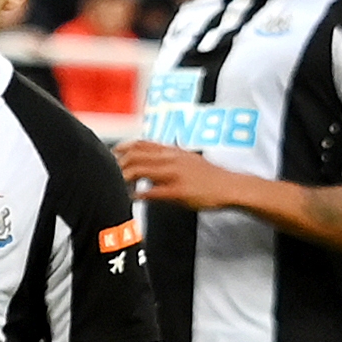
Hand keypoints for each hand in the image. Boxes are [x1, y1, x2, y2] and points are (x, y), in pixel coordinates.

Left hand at [116, 140, 239, 210]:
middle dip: (119, 164)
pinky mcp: (179, 191)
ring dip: (126, 178)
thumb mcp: (187, 160)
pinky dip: (139, 194)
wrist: (229, 186)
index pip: (141, 144)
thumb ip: (169, 158)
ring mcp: (174, 174)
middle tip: (112, 174)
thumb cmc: (209, 177)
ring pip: (141, 170)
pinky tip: (133, 198)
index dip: (123, 147)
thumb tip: (152, 162)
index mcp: (172, 151)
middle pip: (136, 155)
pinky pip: (153, 191)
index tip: (113, 154)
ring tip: (119, 186)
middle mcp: (171, 159)